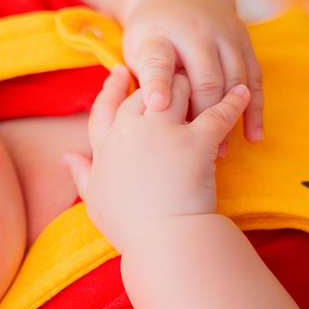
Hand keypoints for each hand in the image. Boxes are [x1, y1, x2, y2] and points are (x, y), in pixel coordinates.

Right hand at [61, 64, 250, 252]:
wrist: (159, 236)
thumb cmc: (125, 223)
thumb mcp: (93, 197)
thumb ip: (81, 173)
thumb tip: (66, 158)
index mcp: (106, 145)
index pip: (106, 108)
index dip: (111, 88)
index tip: (118, 71)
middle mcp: (132, 131)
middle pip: (142, 93)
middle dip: (155, 82)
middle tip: (169, 73)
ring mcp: (164, 133)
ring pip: (176, 91)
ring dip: (187, 84)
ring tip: (200, 80)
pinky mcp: (196, 141)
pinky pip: (217, 114)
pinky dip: (232, 102)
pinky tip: (242, 92)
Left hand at [122, 0, 263, 152]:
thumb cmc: (151, 36)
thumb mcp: (134, 51)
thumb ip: (141, 80)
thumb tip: (142, 120)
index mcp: (159, 35)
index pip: (158, 60)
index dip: (157, 83)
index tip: (158, 107)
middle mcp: (194, 31)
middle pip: (204, 79)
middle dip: (202, 117)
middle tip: (196, 153)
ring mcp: (223, 33)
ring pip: (233, 80)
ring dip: (229, 118)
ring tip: (220, 152)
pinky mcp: (244, 40)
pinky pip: (254, 77)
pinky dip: (254, 108)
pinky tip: (253, 136)